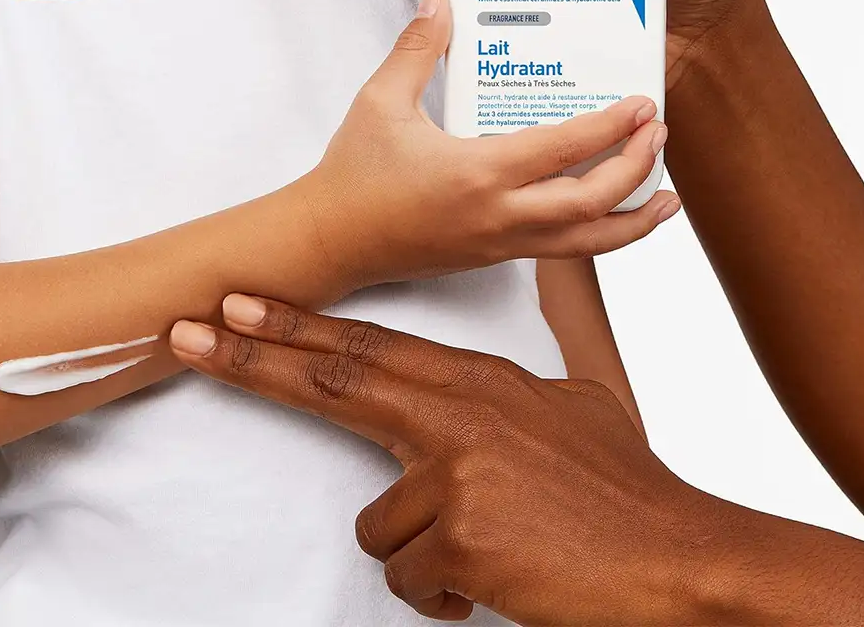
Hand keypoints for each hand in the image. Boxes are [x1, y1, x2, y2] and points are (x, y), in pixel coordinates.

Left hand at [169, 299, 723, 625]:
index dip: (295, 326)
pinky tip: (491, 580)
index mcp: (476, 383)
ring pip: (380, 521)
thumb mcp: (583, 391)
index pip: (365, 346)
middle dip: (250, 356)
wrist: (676, 556)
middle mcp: (457, 415)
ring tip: (486, 547)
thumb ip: (558, 330)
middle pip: (334, 379)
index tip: (239, 304)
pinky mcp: (461, 538)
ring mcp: (455, 475)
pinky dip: (441, 590)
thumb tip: (560, 274)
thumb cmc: (620, 482)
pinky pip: (411, 576)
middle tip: (187, 334)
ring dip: (418, 546)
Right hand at [302, 0, 677, 294]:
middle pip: (592, 203)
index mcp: (477, 173)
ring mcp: (499, 244)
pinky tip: (606, 213)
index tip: (643, 103)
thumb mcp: (380, 102)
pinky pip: (561, 250)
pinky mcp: (492, 257)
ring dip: (633, 222)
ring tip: (667, 202)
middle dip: (637, 169)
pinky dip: (597, 233)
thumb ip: (417, 49)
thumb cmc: (353, 174)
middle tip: (660, 133)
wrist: (330, 240)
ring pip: (586, 243)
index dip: (612, 126)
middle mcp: (499, 216)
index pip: (564, 149)